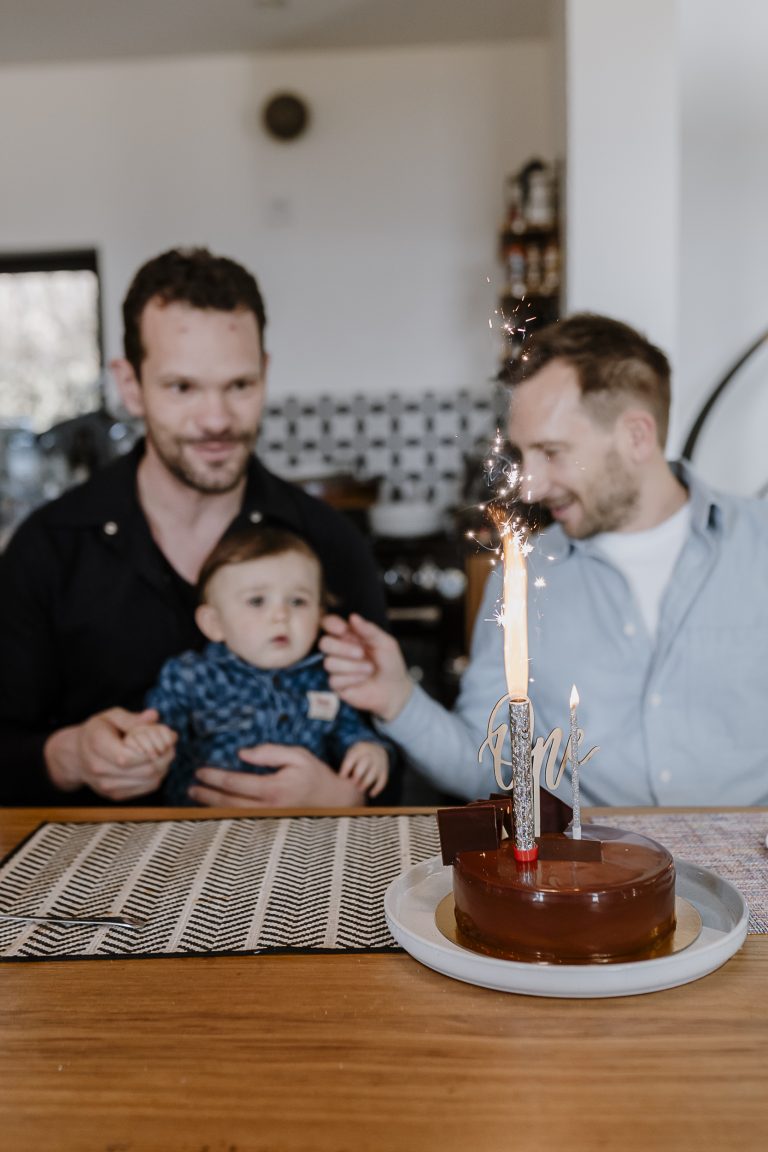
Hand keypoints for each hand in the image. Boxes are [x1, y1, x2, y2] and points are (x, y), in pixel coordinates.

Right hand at [44, 708, 174, 801]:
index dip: (151, 750)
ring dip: (164, 768)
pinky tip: (156, 764)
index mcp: (96, 745)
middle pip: (143, 770)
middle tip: (171, 746)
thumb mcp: (110, 717)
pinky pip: (145, 789)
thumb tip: (154, 716)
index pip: (128, 756)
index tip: (162, 740)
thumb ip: (132, 718)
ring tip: (166, 754)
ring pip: (148, 781)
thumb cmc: (97, 732)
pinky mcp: (115, 795)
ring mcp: (106, 786)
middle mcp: (99, 769)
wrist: (76, 756)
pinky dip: (157, 777)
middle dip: (164, 758)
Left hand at [188, 744, 365, 808]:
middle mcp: (269, 808)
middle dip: (207, 794)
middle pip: (228, 802)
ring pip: (232, 815)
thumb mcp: (297, 756)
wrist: (337, 802)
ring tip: (197, 798)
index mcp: (273, 788)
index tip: (200, 772)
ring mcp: (269, 820)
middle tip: (192, 787)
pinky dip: (226, 815)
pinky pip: (242, 821)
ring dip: (212, 807)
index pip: (234, 783)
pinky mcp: (271, 826)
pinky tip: (215, 809)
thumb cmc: (316, 776)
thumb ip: (269, 753)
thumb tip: (242, 754)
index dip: (214, 778)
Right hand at [320, 613, 412, 721]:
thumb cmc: (390, 663)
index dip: (331, 624)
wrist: (394, 689)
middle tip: (361, 653)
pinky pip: (334, 680)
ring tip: (369, 669)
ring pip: (329, 663)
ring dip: (352, 666)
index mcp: (349, 635)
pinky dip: (352, 679)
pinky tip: (363, 679)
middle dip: (342, 648)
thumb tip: (353, 617)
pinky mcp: (337, 684)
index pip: (328, 624)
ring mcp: (336, 667)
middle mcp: (339, 650)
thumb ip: (369, 630)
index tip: (343, 629)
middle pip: (324, 643)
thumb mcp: (385, 643)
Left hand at [339, 742, 388, 797]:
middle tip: (351, 784)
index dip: (346, 769)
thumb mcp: (352, 753)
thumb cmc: (358, 756)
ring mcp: (379, 763)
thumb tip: (340, 781)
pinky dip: (377, 788)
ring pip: (373, 774)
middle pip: (364, 765)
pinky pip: (382, 781)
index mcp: (360, 749)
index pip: (352, 759)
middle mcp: (371, 755)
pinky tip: (371, 794)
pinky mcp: (385, 771)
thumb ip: (347, 764)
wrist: (377, 750)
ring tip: (359, 790)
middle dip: (356, 776)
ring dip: (365, 783)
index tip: (341, 778)